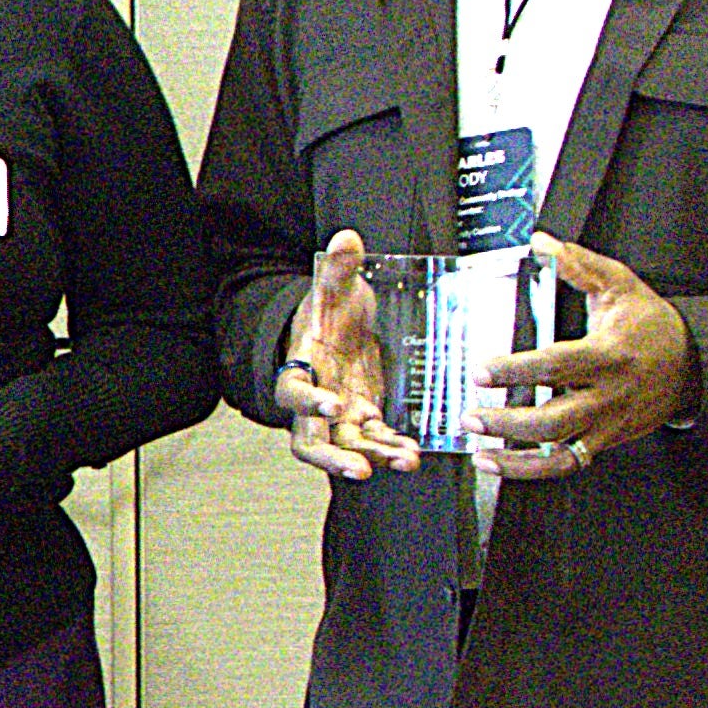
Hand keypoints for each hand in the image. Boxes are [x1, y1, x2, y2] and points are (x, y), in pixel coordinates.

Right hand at [278, 231, 415, 480]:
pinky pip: (375, 442)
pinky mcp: (364, 419)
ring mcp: (340, 415)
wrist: (336, 329)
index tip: (334, 403)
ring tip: (406, 459)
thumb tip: (347, 239)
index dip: (310, 402)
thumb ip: (338, 268)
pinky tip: (413, 452)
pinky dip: (391, 450)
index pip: (294, 391)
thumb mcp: (333, 288)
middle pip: (312, 441)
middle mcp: (315, 401)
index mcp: (300, 368)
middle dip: (336, 458)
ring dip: (375, 458)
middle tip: (360, 468)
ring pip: (349, 448)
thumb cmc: (327, 315)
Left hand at [481, 236, 689, 478]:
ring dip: (515, 457)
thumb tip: (544, 242)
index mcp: (608, 355)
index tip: (481, 370)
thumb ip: (580, 265)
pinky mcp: (606, 441)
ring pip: (559, 452)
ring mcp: (607, 424)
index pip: (555, 366)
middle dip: (507, 423)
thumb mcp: (620, 285)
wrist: (693, 363)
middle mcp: (608, 396)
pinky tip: (503, 464)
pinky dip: (533, 469)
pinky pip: (567, 464)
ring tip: (480, 450)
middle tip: (471, 415)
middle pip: (553, 420)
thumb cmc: (653, 326)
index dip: (515, 370)